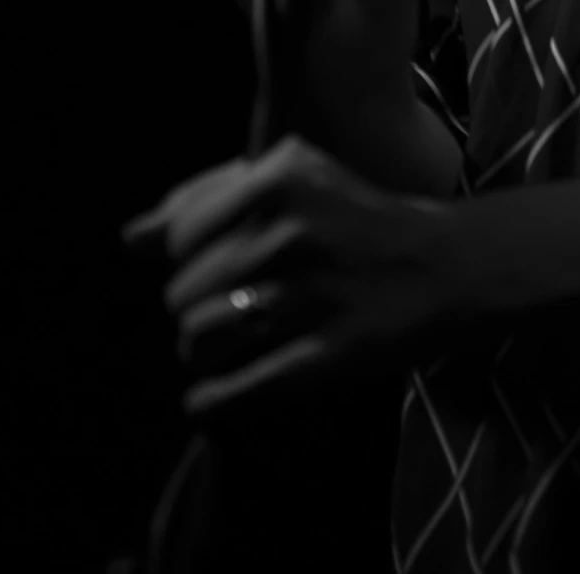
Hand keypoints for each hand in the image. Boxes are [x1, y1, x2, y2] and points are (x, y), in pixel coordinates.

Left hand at [123, 134, 474, 416]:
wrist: (448, 263)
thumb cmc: (356, 219)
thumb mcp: (291, 181)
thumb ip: (208, 200)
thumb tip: (130, 238)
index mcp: (278, 177)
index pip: (177, 237)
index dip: (190, 258)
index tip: (226, 261)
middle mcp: (291, 229)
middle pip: (182, 293)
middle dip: (201, 306)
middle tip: (246, 304)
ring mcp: (310, 293)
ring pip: (200, 340)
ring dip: (209, 352)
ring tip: (240, 343)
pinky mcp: (329, 354)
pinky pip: (237, 390)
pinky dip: (214, 402)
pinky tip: (214, 398)